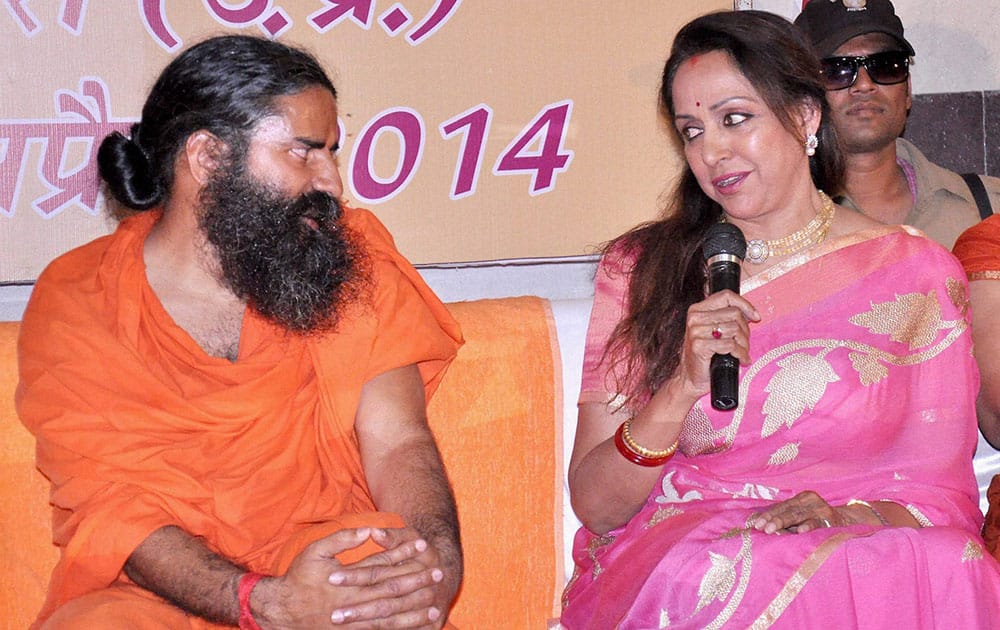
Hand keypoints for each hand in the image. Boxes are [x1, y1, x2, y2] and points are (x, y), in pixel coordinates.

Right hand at [255, 527, 444, 628]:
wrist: (281, 613)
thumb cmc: (298, 579)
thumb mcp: (315, 551)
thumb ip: (341, 539)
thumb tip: (367, 529)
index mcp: (348, 581)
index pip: (383, 564)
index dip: (404, 553)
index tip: (422, 543)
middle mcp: (354, 603)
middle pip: (392, 591)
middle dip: (416, 581)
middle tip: (438, 572)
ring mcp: (354, 622)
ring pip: (390, 617)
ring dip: (413, 612)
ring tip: (434, 606)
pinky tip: (413, 628)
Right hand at [674, 290, 759, 398]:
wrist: (690, 378)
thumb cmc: (706, 355)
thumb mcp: (713, 331)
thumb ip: (726, 318)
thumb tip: (751, 314)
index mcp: (697, 310)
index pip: (726, 296)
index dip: (744, 304)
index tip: (755, 317)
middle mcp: (695, 318)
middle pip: (734, 314)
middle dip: (745, 330)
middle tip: (744, 343)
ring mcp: (695, 332)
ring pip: (734, 329)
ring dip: (744, 344)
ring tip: (742, 352)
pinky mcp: (699, 346)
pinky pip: (730, 345)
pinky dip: (740, 353)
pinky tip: (741, 359)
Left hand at [749, 491, 845, 534]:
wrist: (850, 522)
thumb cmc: (820, 521)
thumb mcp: (804, 517)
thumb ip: (789, 522)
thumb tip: (769, 529)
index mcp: (801, 498)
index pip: (782, 506)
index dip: (768, 515)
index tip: (756, 524)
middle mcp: (810, 500)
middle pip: (788, 510)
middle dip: (773, 519)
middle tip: (762, 528)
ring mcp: (821, 509)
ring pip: (798, 516)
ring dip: (784, 523)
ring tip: (771, 530)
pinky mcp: (831, 519)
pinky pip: (817, 523)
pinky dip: (808, 526)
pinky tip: (800, 531)